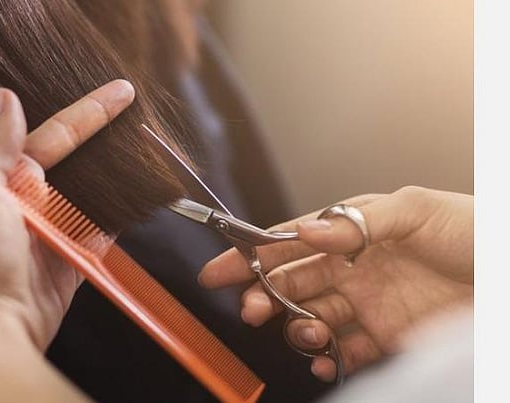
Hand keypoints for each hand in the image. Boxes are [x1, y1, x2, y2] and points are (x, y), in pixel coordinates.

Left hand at [0, 80, 133, 401]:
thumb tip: (5, 100)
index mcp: (5, 179)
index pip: (55, 135)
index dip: (90, 112)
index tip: (120, 93)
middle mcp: (29, 203)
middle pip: (78, 162)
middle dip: (106, 140)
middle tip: (138, 117)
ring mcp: (53, 232)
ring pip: (93, 195)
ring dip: (116, 177)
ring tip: (145, 155)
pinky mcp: (73, 261)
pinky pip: (102, 232)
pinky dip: (119, 218)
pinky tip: (138, 200)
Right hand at [199, 186, 472, 381]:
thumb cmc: (479, 233)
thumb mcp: (419, 210)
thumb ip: (359, 221)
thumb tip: (306, 232)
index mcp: (355, 231)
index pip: (292, 242)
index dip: (253, 255)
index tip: (219, 270)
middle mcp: (356, 267)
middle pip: (293, 282)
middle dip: (264, 295)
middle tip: (253, 309)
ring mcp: (370, 304)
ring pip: (313, 318)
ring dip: (297, 328)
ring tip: (307, 333)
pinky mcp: (388, 338)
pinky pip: (346, 353)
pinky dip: (328, 360)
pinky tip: (324, 361)